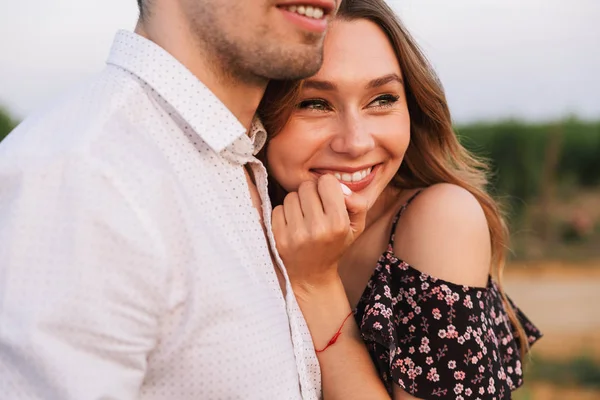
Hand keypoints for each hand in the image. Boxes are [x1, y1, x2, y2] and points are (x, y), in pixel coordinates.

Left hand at [272, 174, 367, 294]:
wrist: (311, 276)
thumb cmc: (334, 246)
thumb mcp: (356, 227)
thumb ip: (358, 203)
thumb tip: (341, 187)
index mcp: (338, 223)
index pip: (327, 182)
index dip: (327, 187)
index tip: (327, 197)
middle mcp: (317, 228)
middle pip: (307, 186)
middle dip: (311, 194)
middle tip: (314, 209)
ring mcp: (296, 234)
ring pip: (291, 196)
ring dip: (296, 203)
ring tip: (303, 218)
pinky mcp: (278, 237)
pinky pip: (278, 209)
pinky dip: (284, 214)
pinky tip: (292, 226)